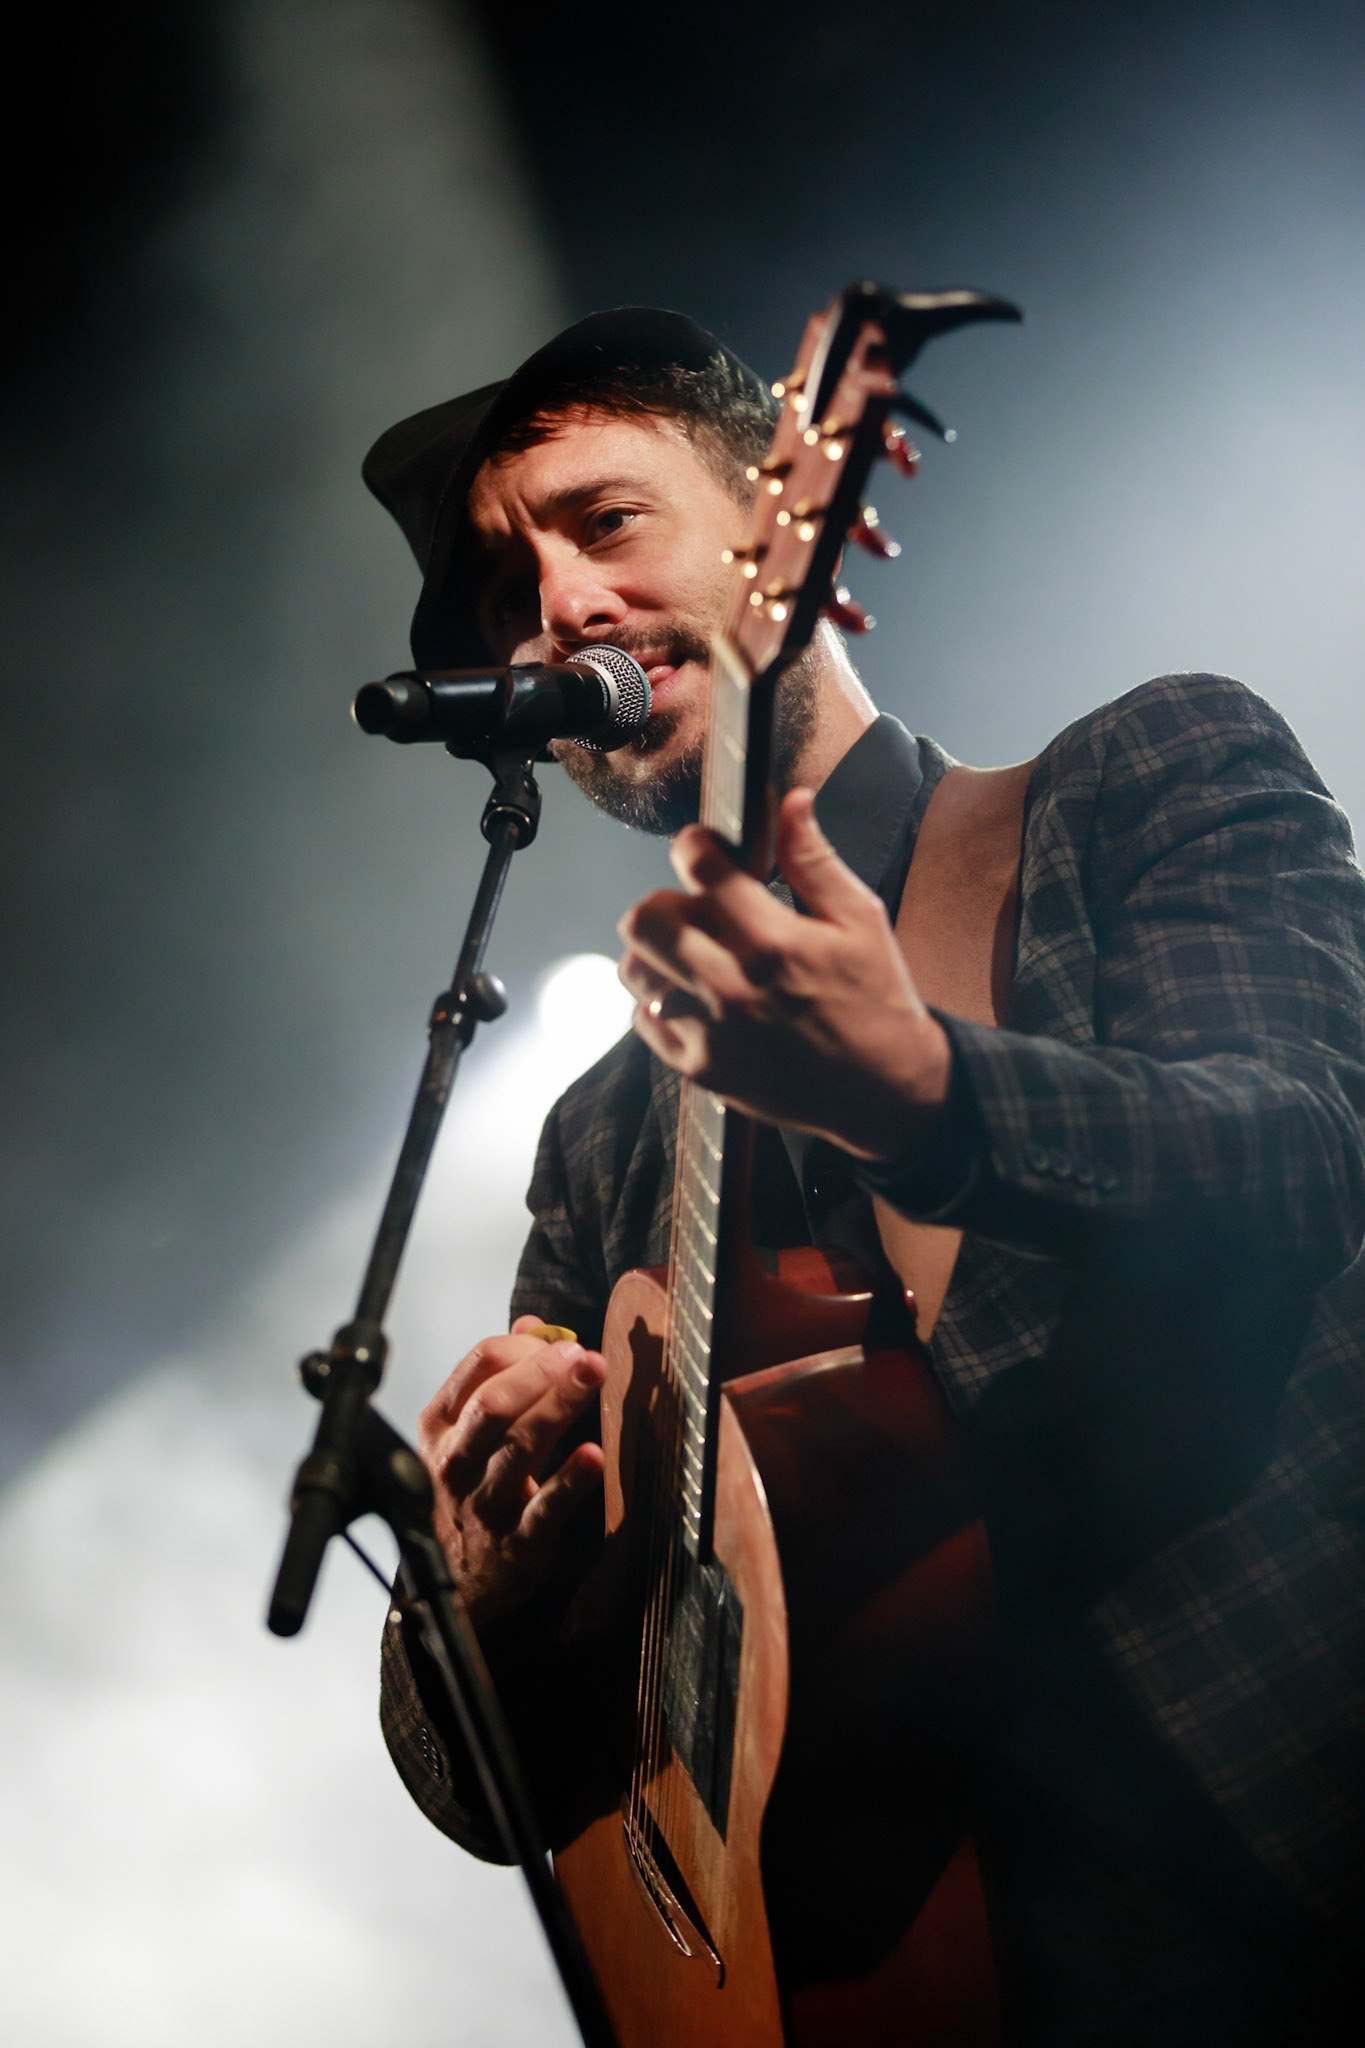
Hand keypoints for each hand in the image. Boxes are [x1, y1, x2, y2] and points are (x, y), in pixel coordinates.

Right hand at [417, 1317, 604, 1626]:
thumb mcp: (468, 1430)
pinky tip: (594, 1456)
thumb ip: (499, 1374)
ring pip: (518, 1447)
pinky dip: (570, 1480)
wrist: (461, 1578)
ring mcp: (484, 1501)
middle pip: (493, 1404)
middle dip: (541, 1372)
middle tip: (584, 1356)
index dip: (524, 1346)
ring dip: (559, 1407)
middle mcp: (455, 1460)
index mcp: (441, 1424)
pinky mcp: (517, 1540)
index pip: (478, 1365)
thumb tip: (534, 1325)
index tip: (563, 1343)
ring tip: (594, 1377)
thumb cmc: (472, 1488)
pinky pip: (544, 1507)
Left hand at [619, 786, 951, 1159]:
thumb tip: (793, 800)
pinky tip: (697, 999)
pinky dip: (661, 1003)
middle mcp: (732, 988)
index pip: (699, 869)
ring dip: (657, 953)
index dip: (693, 845)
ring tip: (693, 955)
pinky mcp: (700, 1070)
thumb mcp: (861, 919)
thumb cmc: (876, 999)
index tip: (703, 849)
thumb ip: (814, 860)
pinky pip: (644, 1021)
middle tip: (696, 910)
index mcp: (774, 942)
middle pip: (644, 920)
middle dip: (665, 901)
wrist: (885, 1091)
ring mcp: (710, 1033)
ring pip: (634, 970)